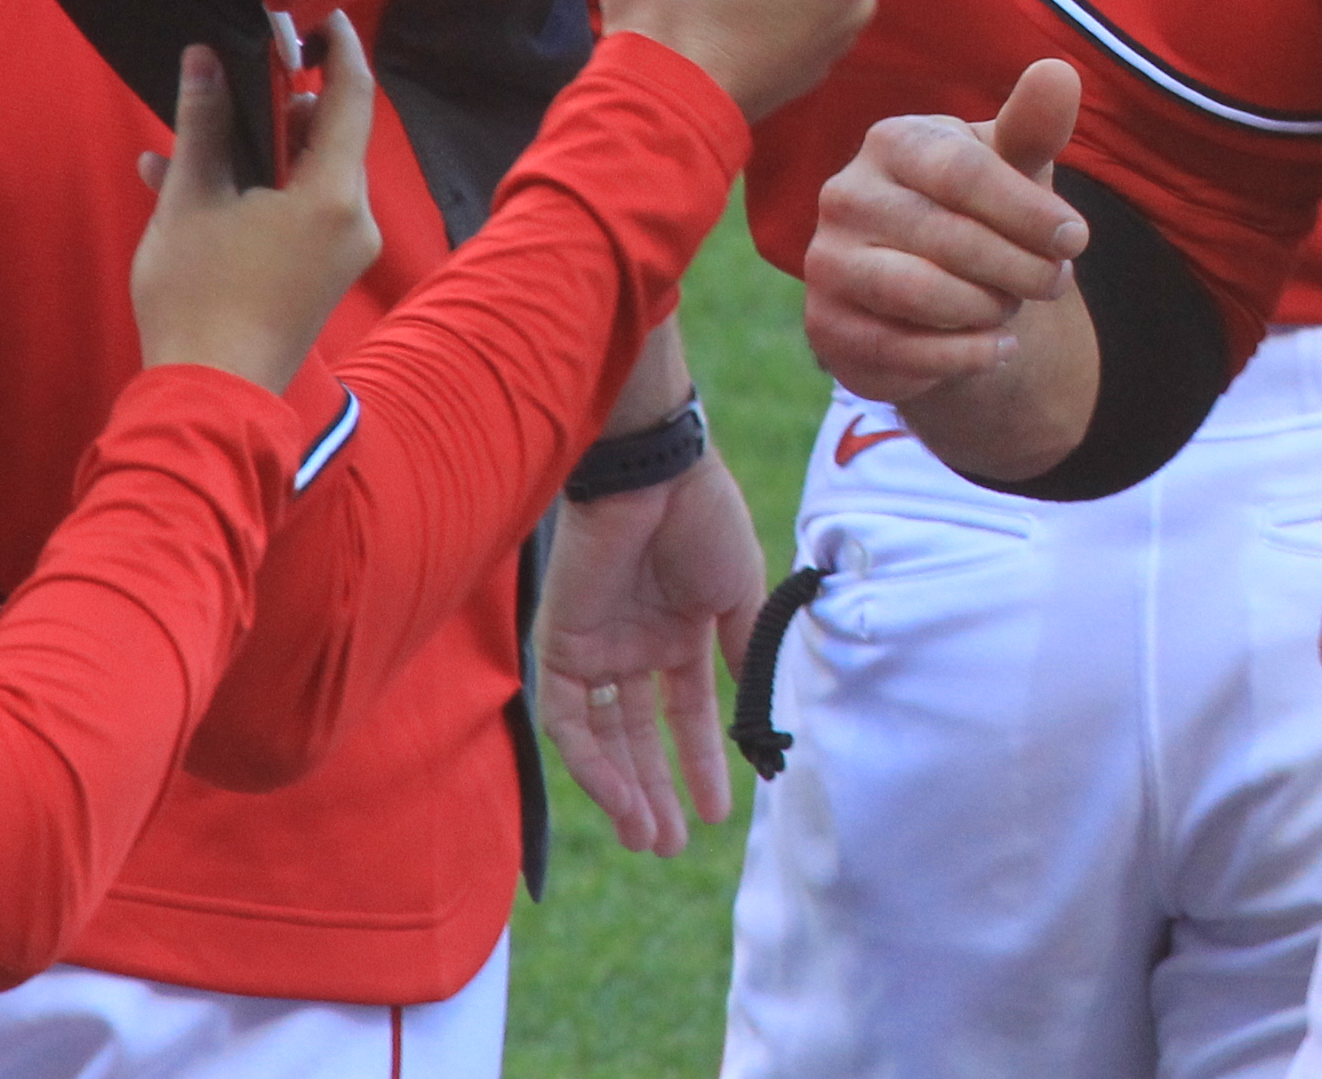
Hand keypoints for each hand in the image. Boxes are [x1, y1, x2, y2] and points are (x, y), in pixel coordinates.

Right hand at [128, 26, 384, 391]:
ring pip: (308, 176)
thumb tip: (203, 58)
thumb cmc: (196, 297)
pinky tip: (190, 184)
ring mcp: (344, 251)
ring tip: (192, 139)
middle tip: (233, 77)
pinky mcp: (325, 275)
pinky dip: (261, 192)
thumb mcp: (190, 202)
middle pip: (329, 137)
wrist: (209, 397)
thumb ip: (204, 126)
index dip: (337, 50)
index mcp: (334, 194)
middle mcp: (355, 218)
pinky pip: (301, 212)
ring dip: (259, 152)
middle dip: (281, 105)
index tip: (314, 15)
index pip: (352, 97)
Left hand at [539, 448, 764, 855]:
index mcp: (676, 633)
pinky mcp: (560, 648)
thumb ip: (746, 657)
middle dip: (656, 792)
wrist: (654, 475)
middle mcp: (632, 649)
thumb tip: (761, 718)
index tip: (724, 809)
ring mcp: (596, 650)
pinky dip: (594, 761)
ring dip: (624, 791)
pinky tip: (622, 794)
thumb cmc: (704, 523)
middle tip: (671, 846)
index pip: (685, 715)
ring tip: (651, 837)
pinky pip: (572, 720)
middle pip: (639, 738)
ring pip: (604, 740)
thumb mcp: (740, 596)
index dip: (702, 763)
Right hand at [801, 63, 1089, 403]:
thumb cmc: (980, 210)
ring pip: (919, 293)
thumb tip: (1058, 71)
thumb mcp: (1013, 167)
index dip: (1028, 211)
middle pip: (948, 236)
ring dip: (987, 308)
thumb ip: (1033, 126)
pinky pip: (900, 349)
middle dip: (1019, 267)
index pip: (963, 172)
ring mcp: (826, 261)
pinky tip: (998, 348)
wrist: (936, 292)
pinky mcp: (825, 326)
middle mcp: (845, 195)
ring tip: (1012, 306)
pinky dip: (964, 355)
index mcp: (893, 142)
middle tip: (1054, 282)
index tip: (1076, 239)